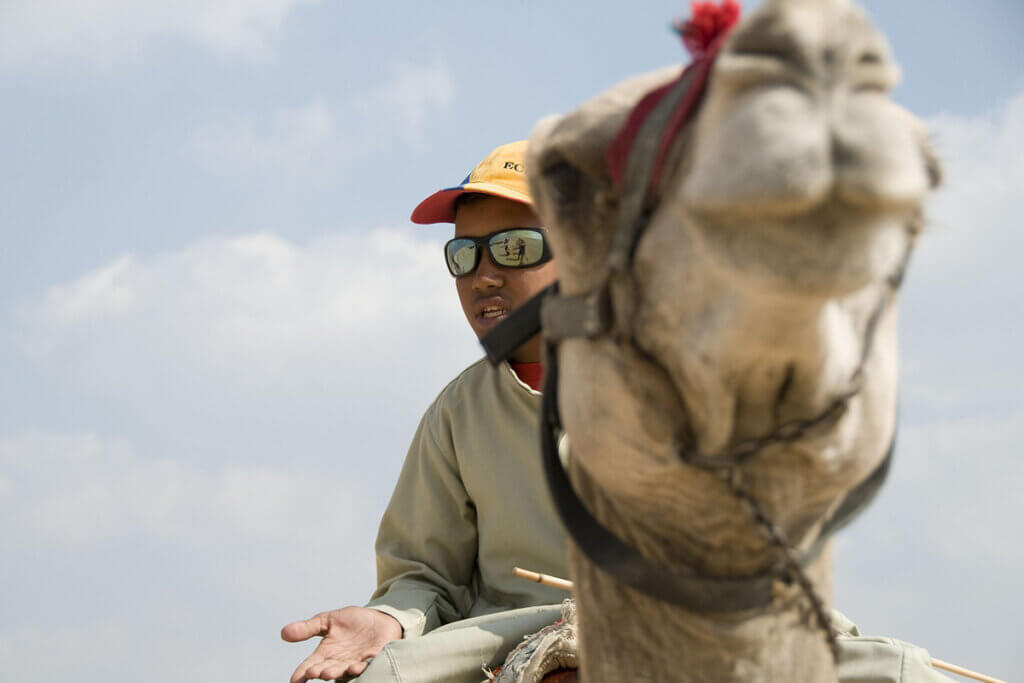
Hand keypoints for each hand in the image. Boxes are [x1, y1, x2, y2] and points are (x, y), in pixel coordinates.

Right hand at [282, 606, 402, 681]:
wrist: (378, 619)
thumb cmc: (352, 622)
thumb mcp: (327, 620)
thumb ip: (308, 628)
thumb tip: (283, 633)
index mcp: (326, 654)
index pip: (309, 666)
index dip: (301, 674)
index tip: (294, 680)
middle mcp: (339, 661)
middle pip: (326, 670)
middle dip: (320, 672)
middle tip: (313, 672)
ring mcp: (356, 661)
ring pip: (345, 671)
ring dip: (338, 672)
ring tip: (329, 673)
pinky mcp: (374, 657)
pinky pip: (368, 664)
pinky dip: (363, 666)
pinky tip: (357, 666)